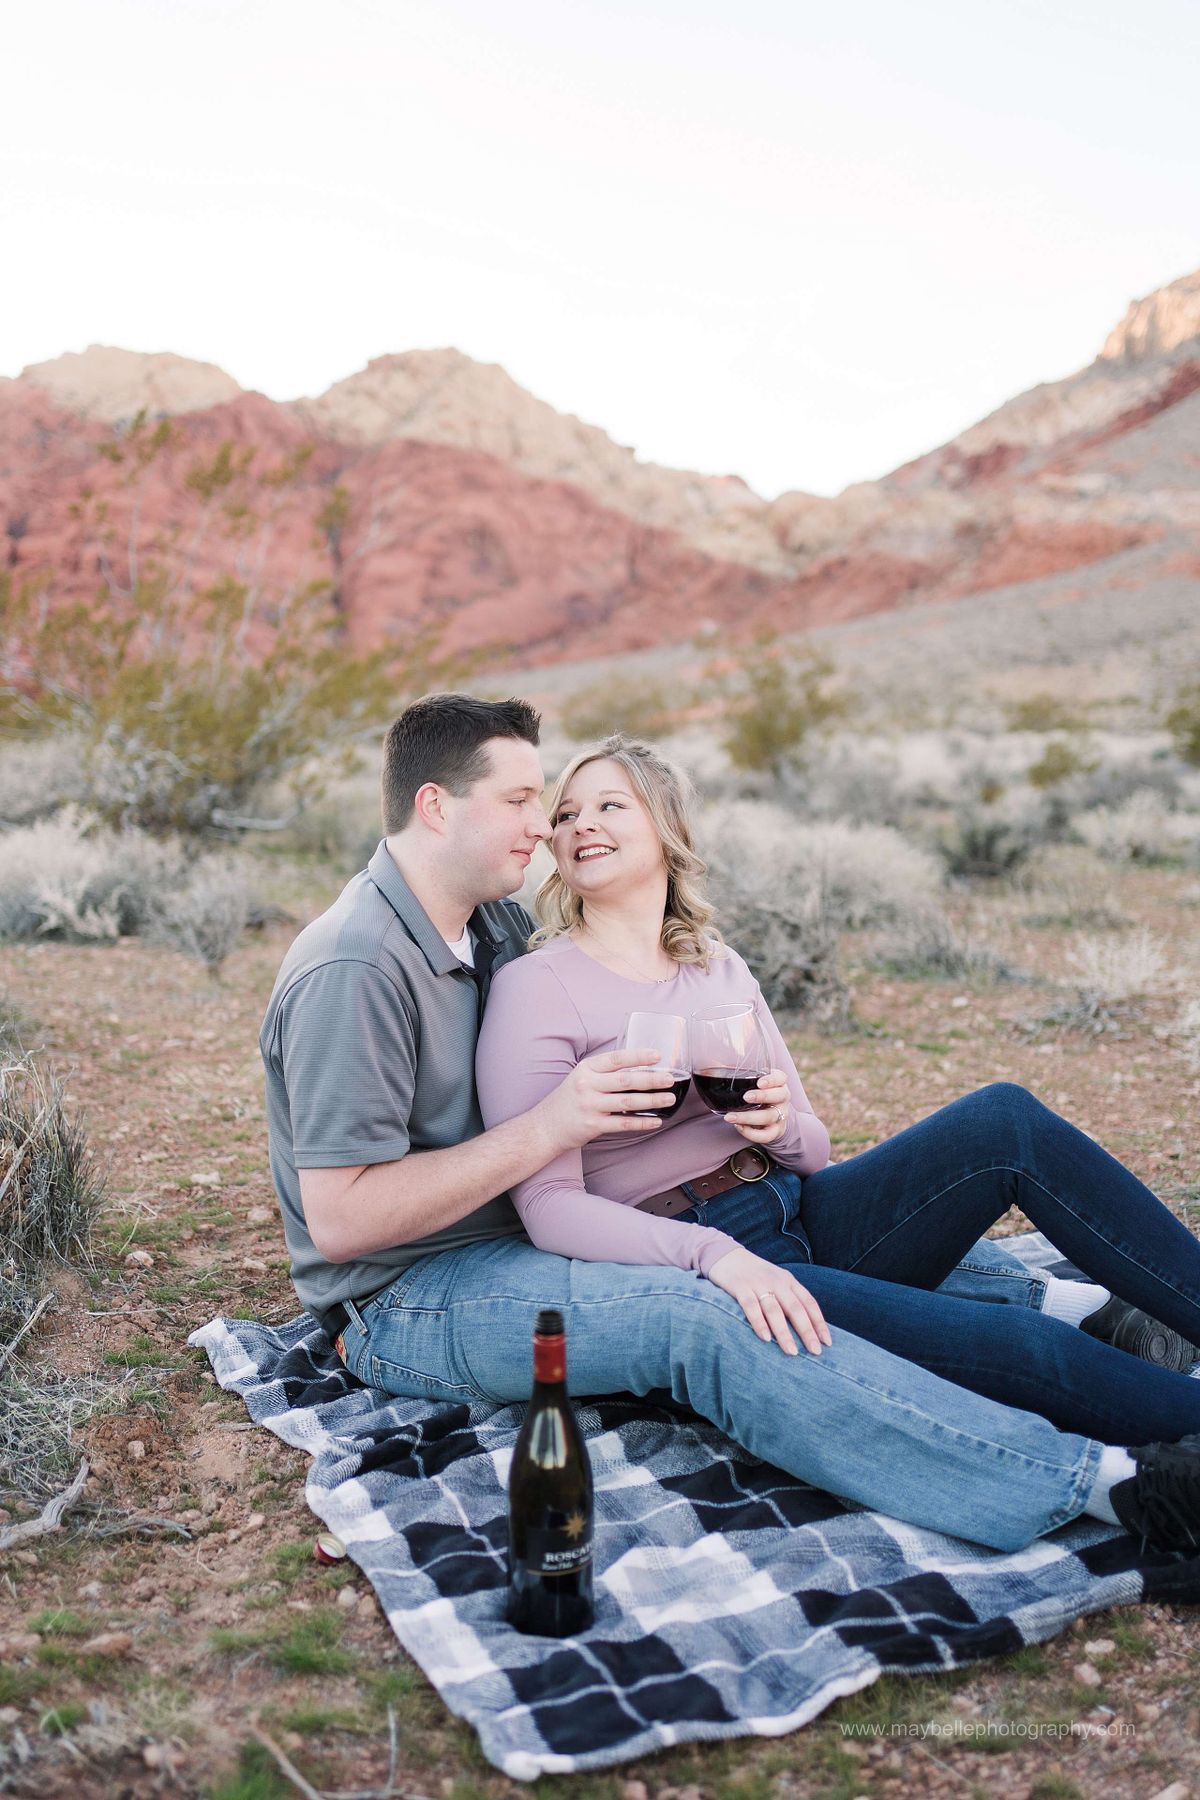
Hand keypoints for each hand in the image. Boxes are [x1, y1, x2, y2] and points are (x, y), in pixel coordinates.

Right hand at [540, 1048, 675, 1151]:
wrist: (545, 1126)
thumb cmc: (569, 1099)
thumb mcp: (581, 1078)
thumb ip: (604, 1072)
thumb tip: (638, 1067)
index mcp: (586, 1069)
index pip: (616, 1059)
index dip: (638, 1056)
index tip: (657, 1055)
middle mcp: (587, 1085)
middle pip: (625, 1080)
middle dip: (651, 1079)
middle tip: (670, 1078)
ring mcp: (589, 1106)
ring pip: (627, 1102)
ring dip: (652, 1100)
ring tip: (669, 1098)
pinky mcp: (592, 1125)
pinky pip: (623, 1123)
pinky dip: (641, 1122)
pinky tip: (656, 1121)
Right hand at [706, 1247, 832, 1354]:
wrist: (726, 1256)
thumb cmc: (755, 1275)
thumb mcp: (776, 1281)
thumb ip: (789, 1298)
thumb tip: (806, 1328)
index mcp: (788, 1280)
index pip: (809, 1303)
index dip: (819, 1323)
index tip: (827, 1342)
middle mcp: (776, 1281)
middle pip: (795, 1308)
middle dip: (807, 1331)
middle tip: (815, 1352)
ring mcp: (758, 1283)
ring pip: (775, 1311)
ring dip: (784, 1333)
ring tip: (792, 1352)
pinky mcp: (740, 1286)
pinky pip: (751, 1307)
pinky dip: (759, 1323)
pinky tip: (766, 1338)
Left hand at [724, 1069, 790, 1145]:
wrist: (769, 1117)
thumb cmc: (756, 1094)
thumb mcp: (751, 1083)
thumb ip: (735, 1074)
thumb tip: (711, 1066)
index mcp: (778, 1083)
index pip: (781, 1078)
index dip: (772, 1079)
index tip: (759, 1082)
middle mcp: (782, 1098)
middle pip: (780, 1096)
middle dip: (762, 1096)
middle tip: (745, 1097)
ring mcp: (781, 1115)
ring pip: (770, 1117)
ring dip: (749, 1117)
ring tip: (730, 1117)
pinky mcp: (776, 1131)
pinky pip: (767, 1135)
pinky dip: (752, 1133)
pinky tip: (739, 1127)